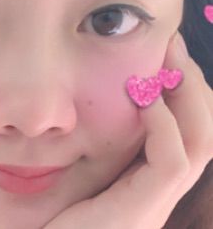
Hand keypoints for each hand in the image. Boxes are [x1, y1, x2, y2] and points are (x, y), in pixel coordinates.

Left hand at [43, 33, 212, 228]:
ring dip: (186, 93)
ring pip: (200, 142)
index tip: (167, 54)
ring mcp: (156, 203)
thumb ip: (101, 143)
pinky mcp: (142, 210)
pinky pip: (172, 160)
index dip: (185, 90)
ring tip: (168, 60)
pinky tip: (146, 99)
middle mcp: (162, 190)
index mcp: (150, 178)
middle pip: (204, 131)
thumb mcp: (83, 168)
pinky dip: (164, 123)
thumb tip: (109, 100)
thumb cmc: (57, 216)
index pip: (190, 130)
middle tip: (173, 45)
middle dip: (191, 82)